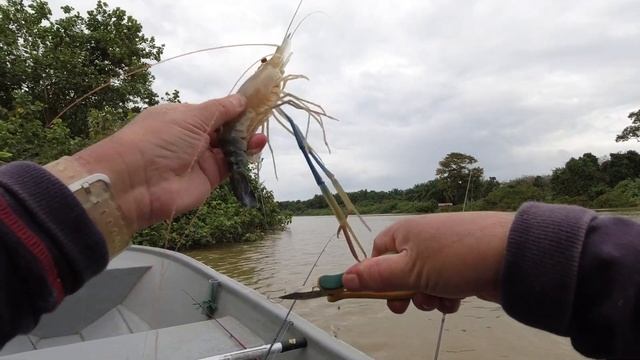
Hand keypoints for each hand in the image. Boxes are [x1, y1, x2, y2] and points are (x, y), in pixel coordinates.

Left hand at [72, 95, 265, 230]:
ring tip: (262, 133)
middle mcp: (191, 137)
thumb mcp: (191, 116)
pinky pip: (231, 164)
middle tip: (264, 116)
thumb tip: (241, 99)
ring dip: (246, 139)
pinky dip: (244, 155)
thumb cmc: (159, 138)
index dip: (233, 107)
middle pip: (224, 128)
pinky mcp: (209, 178)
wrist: (138, 183)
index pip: (214, 111)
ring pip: (229, 146)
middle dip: (243, 123)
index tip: (255, 101)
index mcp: (182, 116)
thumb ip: (221, 109)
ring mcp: (200, 158)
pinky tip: (257, 145)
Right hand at [342, 212, 512, 313]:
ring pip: (423, 282)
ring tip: (440, 298)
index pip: (377, 253)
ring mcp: (445, 252)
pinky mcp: (463, 265)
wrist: (513, 256)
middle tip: (406, 306)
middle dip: (403, 292)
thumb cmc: (456, 258)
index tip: (379, 295)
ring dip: (427, 297)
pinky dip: (447, 296)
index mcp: (405, 233)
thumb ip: (376, 277)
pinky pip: (444, 285)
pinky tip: (456, 297)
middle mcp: (423, 239)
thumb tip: (344, 277)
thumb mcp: (409, 271)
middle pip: (400, 271)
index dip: (375, 275)